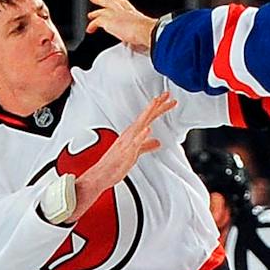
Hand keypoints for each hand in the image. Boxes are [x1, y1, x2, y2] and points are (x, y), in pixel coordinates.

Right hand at [71, 91, 176, 220]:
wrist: (101, 174)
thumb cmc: (115, 164)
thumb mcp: (136, 152)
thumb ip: (146, 145)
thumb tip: (156, 142)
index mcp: (132, 134)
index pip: (148, 117)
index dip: (158, 108)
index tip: (167, 100)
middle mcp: (130, 134)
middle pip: (146, 116)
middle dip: (157, 105)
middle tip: (167, 95)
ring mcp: (128, 142)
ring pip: (140, 124)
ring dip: (148, 113)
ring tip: (156, 103)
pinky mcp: (126, 152)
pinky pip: (135, 142)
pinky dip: (141, 135)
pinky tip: (148, 129)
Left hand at [85, 0, 159, 50]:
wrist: (145, 31)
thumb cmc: (149, 32)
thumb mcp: (146, 31)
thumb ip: (143, 34)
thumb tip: (146, 43)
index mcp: (134, 13)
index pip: (125, 4)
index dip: (118, 2)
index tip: (115, 0)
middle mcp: (124, 12)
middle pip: (111, 2)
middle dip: (103, 0)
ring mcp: (115, 15)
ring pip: (102, 10)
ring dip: (95, 12)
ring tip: (90, 15)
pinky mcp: (108, 21)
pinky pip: (97, 22)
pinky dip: (92, 25)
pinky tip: (90, 29)